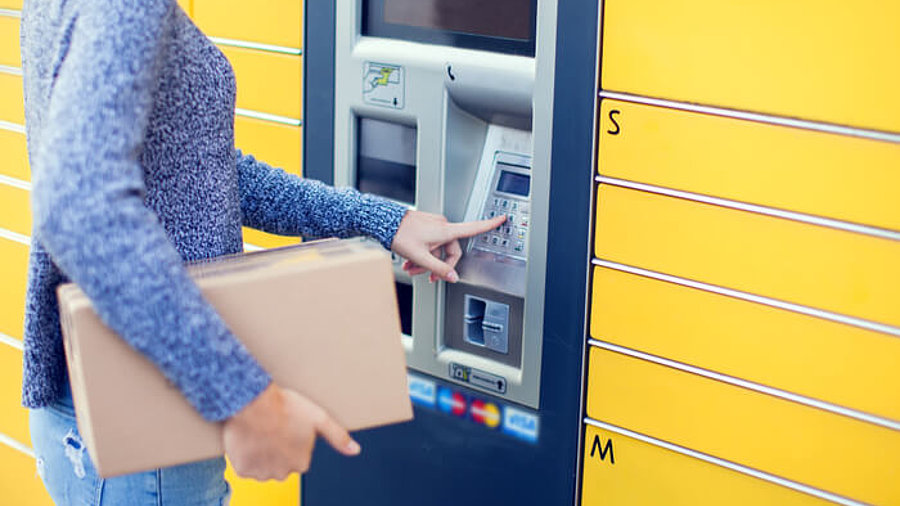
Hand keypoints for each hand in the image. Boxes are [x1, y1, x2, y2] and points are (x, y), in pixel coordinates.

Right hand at [223, 383, 359, 480]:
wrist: (254, 404)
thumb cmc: (286, 407)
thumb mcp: (319, 419)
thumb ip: (338, 437)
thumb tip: (355, 450)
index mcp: (301, 463)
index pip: (298, 455)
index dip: (292, 438)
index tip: (287, 424)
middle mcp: (282, 473)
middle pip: (280, 462)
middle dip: (277, 449)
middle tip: (273, 427)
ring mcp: (261, 473)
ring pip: (262, 465)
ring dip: (261, 453)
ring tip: (261, 431)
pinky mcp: (242, 470)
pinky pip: (244, 465)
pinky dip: (245, 455)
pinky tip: (248, 438)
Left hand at [391, 210, 505, 282]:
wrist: (384, 222)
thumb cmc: (401, 235)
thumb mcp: (420, 257)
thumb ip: (439, 269)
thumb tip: (452, 277)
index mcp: (445, 231)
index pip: (473, 227)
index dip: (489, 224)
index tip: (501, 219)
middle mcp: (442, 225)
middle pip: (450, 250)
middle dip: (438, 265)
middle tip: (426, 275)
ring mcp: (433, 224)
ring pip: (437, 248)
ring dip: (426, 261)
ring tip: (412, 268)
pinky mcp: (425, 225)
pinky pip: (430, 242)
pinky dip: (422, 253)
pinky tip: (410, 260)